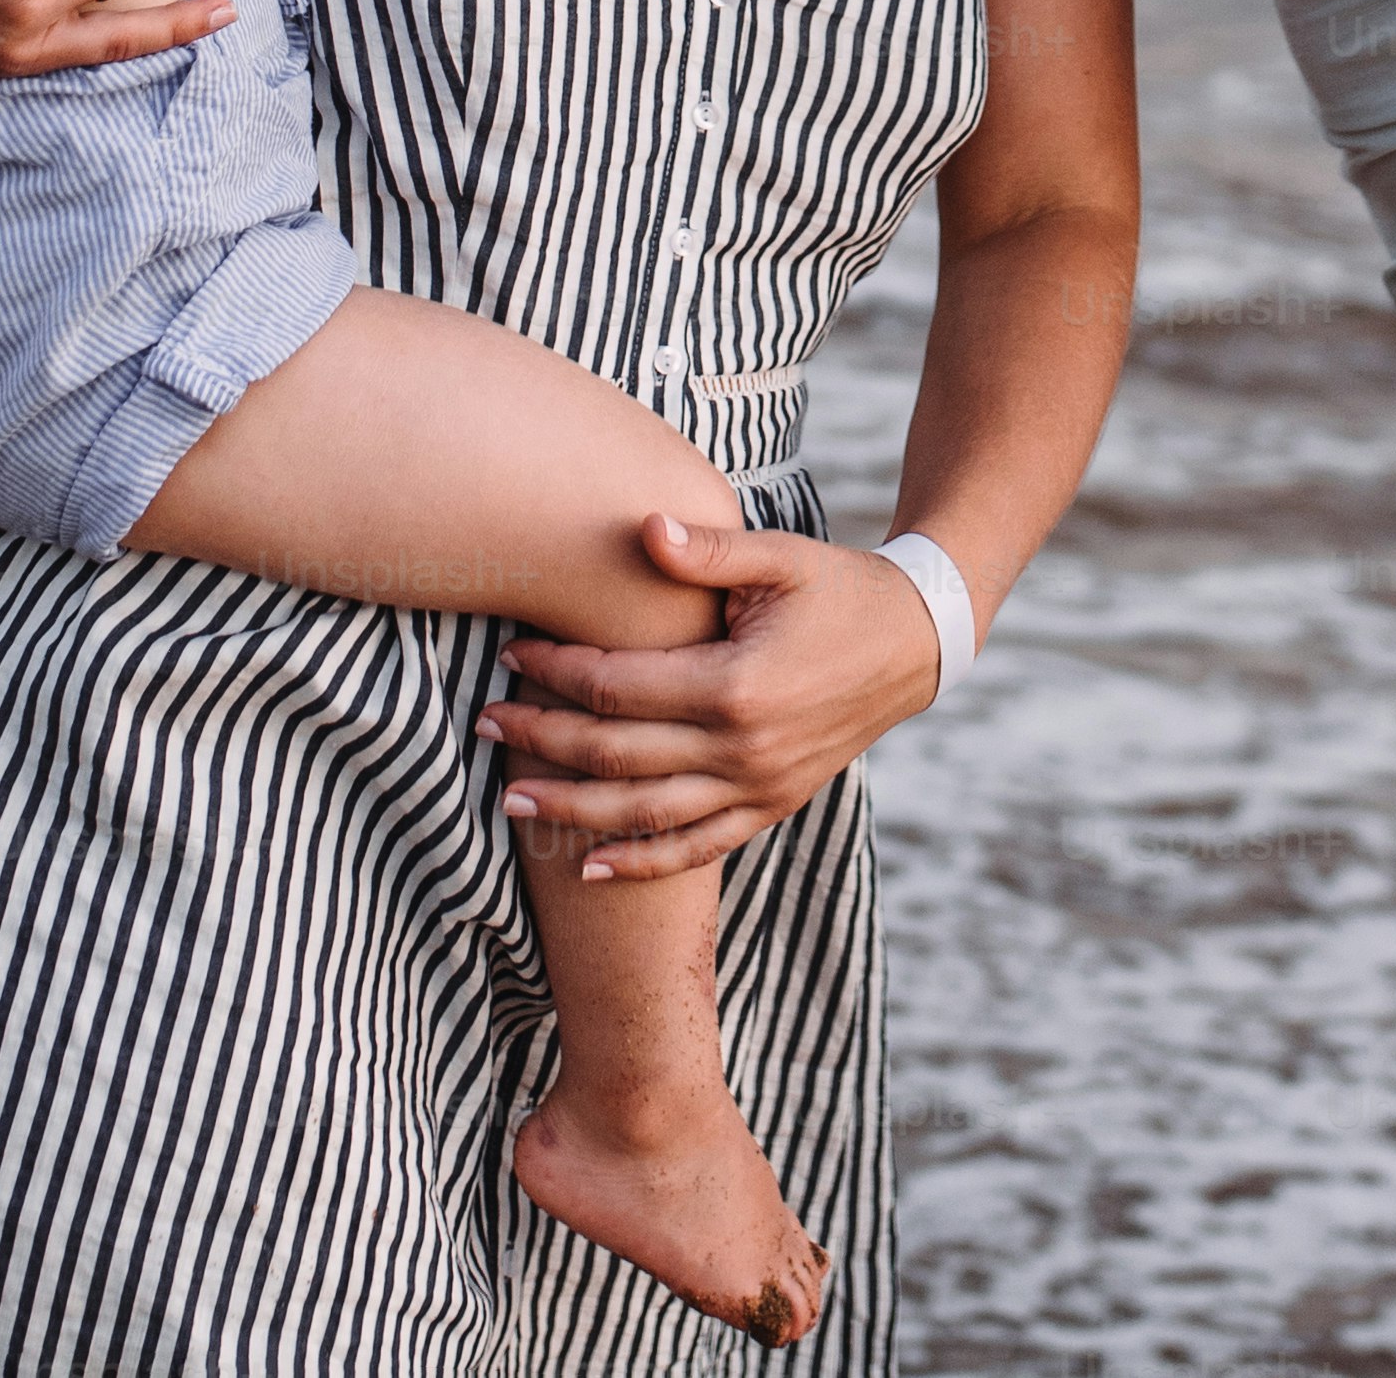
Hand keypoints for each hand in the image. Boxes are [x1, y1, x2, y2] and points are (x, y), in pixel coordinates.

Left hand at [482, 516, 944, 883]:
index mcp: (736, 683)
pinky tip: (589, 868)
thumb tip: (645, 526)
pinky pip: (696, 847)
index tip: (512, 655)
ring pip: (643, 813)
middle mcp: (742, 748)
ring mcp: (757, 786)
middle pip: (614, 755)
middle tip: (482, 724)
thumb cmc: (839, 589)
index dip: (557, 672)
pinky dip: (641, 862)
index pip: (618, 686)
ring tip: (510, 801)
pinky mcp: (771, 805)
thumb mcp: (782, 557)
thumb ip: (710, 550)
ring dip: (571, 811)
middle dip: (541, 739)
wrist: (914, 644)